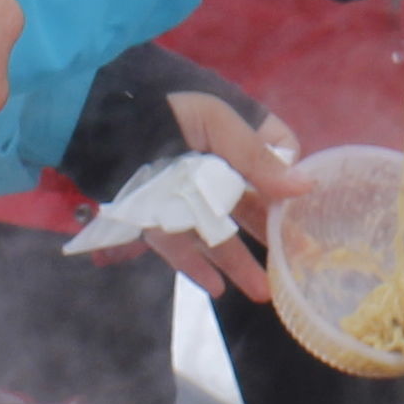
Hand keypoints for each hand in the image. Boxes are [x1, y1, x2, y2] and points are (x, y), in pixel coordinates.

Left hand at [92, 91, 303, 301]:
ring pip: (219, 235)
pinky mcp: (157, 220)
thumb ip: (256, 157)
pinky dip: (197, 270)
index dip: (288, 178)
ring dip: (241, 264)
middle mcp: (214, 171)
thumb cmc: (163, 111)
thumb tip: (305, 186)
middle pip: (252, 206)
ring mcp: (186, 198)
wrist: (98, 122)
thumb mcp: (216, 123)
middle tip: (299, 258)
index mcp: (233, 138)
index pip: (276, 158)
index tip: (299, 201)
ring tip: (263, 292)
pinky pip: (180, 249)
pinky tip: (219, 289)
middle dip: (275, 233)